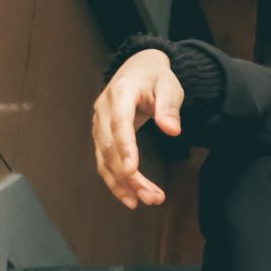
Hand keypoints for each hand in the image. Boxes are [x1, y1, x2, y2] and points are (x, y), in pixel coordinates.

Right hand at [91, 49, 182, 208]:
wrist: (137, 69)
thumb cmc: (155, 77)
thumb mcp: (169, 85)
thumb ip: (169, 106)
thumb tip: (172, 129)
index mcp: (120, 93)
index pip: (120, 123)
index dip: (125, 147)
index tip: (134, 170)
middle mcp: (103, 109)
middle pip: (110, 147)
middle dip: (129, 176)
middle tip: (151, 197)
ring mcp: (98, 124)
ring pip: (104, 160)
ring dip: (122, 184)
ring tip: (145, 201)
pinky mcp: (100, 136)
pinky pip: (103, 162)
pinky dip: (114, 181)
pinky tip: (129, 197)